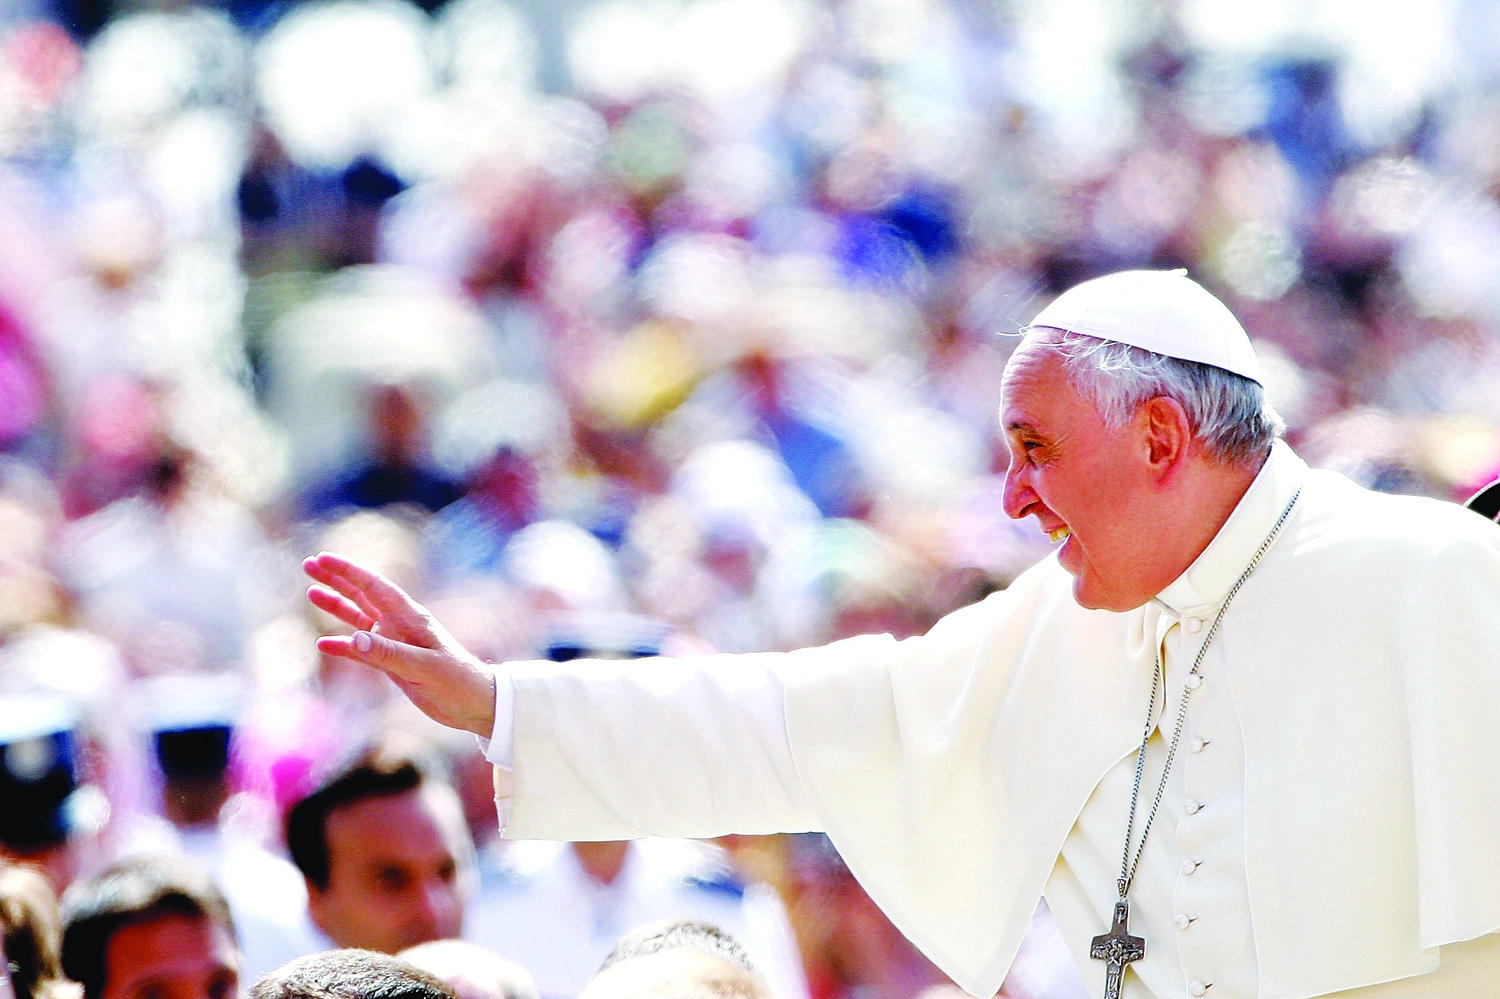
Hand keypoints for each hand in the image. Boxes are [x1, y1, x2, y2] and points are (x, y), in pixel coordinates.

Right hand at [303, 551, 496, 737]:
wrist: (474, 704)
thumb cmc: (457, 681)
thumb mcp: (424, 668)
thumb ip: (389, 654)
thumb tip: (353, 639)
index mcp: (410, 617)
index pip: (374, 587)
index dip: (348, 572)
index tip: (323, 559)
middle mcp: (400, 624)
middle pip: (363, 595)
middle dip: (337, 579)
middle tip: (309, 564)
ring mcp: (395, 642)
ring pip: (359, 618)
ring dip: (337, 605)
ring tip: (311, 591)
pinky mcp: (392, 663)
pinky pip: (361, 650)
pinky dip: (343, 646)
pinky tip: (324, 644)